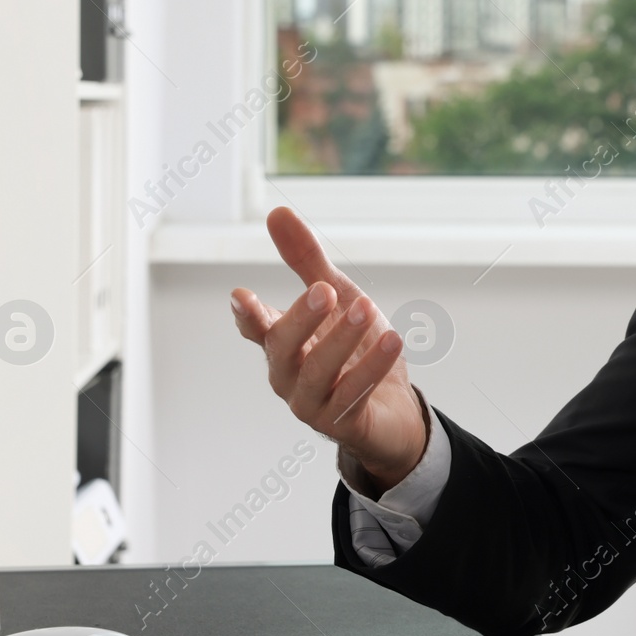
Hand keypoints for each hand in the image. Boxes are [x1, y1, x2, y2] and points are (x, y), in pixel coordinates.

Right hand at [231, 207, 427, 494]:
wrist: (393, 408)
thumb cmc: (357, 348)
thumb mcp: (338, 296)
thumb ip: (307, 261)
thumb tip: (277, 212)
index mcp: (283, 342)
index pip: (257, 328)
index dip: (247, 314)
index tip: (241, 295)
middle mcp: (289, 374)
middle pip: (283, 349)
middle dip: (302, 319)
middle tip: (325, 291)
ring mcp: (311, 403)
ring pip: (316, 374)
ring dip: (340, 341)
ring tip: (365, 310)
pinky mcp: (341, 423)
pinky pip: (352, 396)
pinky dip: (371, 368)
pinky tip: (392, 341)